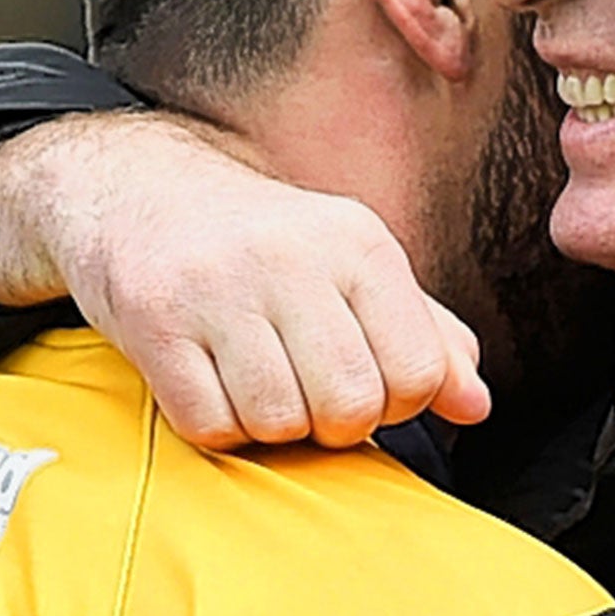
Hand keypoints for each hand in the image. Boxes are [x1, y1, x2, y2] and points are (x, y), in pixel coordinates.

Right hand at [0, 110, 491, 449]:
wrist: (139, 189)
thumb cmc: (265, 244)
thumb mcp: (355, 267)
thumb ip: (425, 335)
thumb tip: (476, 405)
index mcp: (358, 243)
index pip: (417, 373)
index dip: (397, 405)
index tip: (366, 385)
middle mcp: (291, 258)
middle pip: (351, 407)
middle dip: (335, 425)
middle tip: (309, 394)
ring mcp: (217, 289)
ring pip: (278, 422)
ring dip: (272, 426)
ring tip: (258, 383)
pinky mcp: (153, 322)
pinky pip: (209, 423)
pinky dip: (217, 426)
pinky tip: (212, 384)